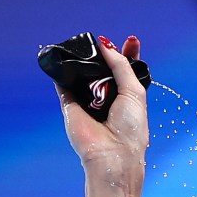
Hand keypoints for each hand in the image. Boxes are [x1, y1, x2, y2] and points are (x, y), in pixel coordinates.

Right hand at [56, 36, 148, 177]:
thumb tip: (106, 45)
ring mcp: (89, 102)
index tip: (131, 40)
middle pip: (105, 69)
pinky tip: (63, 58)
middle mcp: (108, 99)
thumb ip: (122, 66)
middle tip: (103, 43)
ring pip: (84, 74)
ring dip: (84, 62)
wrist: (112, 156)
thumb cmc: (130, 131)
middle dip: (106, 55)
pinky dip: (61, 71)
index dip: (129, 53)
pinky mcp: (70, 106)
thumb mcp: (135, 92)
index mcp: (128, 98)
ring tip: (85, 51)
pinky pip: (63, 84)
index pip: (128, 70)